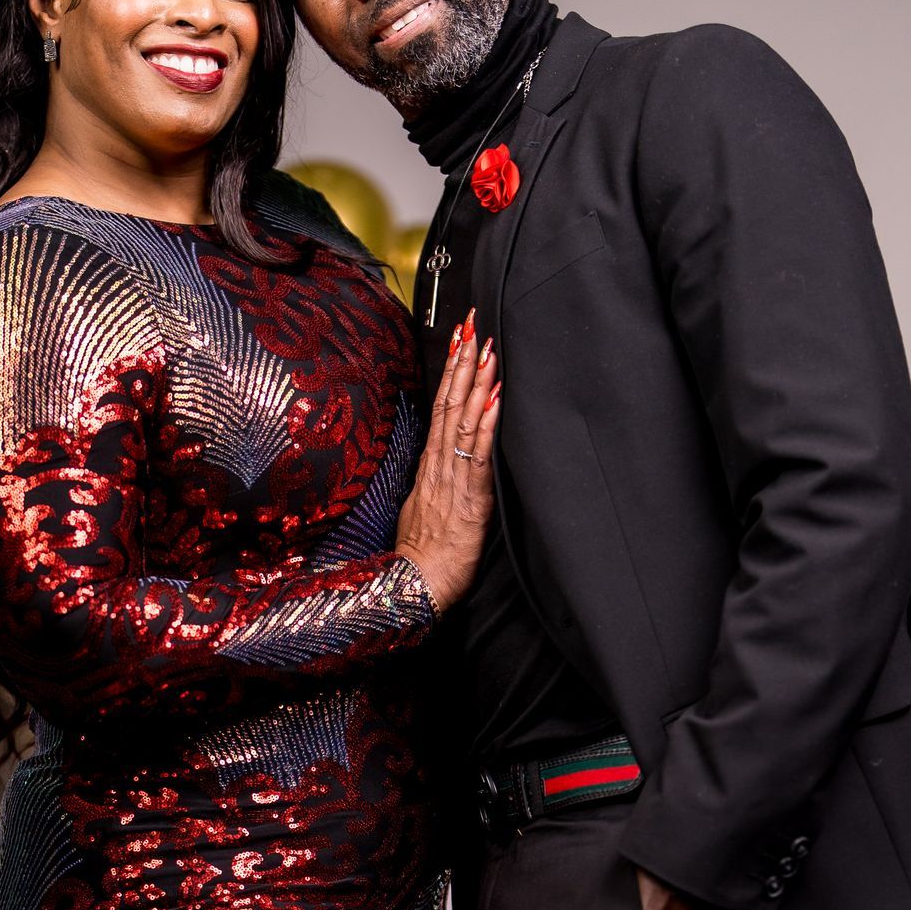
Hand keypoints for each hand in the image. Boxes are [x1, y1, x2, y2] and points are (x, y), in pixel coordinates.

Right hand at [395, 310, 499, 612]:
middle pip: (449, 403)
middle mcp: (439, 465)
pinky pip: (477, 454)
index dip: (450, 373)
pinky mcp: (469, 497)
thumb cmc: (424, 555)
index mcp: (430, 465)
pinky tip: (492, 398)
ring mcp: (452, 478)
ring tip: (486, 349)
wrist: (417, 585)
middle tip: (472, 324)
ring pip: (462, 421)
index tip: (458, 340)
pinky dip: (485, 424)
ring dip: (475, 382)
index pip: (440, 408)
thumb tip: (443, 463)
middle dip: (461, 362)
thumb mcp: (427, 508)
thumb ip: (437, 481)